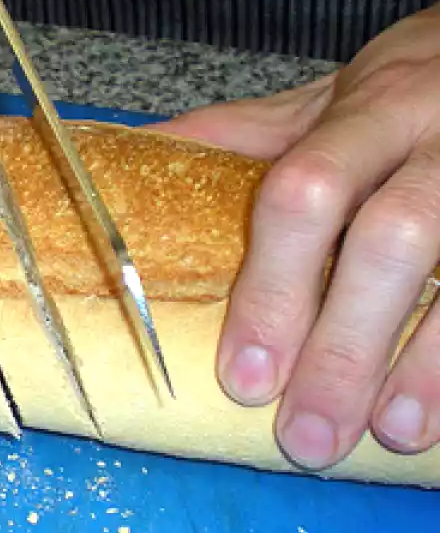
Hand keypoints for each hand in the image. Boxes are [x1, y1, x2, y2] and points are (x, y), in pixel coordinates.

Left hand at [152, 0, 439, 470]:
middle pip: (392, 239)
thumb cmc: (399, 96)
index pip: (305, 193)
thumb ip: (237, 139)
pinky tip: (438, 420)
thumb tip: (123, 161)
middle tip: (306, 436)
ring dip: (427, 364)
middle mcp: (437, 139)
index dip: (272, 289)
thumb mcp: (321, 104)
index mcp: (365, 111)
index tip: (243, 377)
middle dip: (345, 345)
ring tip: (388, 435)